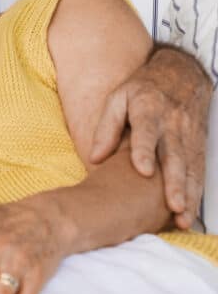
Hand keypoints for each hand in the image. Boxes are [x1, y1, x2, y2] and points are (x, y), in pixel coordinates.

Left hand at [90, 46, 210, 228]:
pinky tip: (189, 213)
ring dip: (189, 194)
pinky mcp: (198, 146)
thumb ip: (106, 127)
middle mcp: (172, 125)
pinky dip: (197, 193)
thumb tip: (94, 158)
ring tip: (182, 218)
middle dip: (175, 183)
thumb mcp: (118, 98)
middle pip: (174, 156)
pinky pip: (198, 171)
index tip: (143, 171)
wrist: (181, 75)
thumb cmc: (142, 89)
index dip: (145, 151)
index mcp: (149, 110)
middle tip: (173, 206)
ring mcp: (188, 136)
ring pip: (190, 168)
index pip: (147, 132)